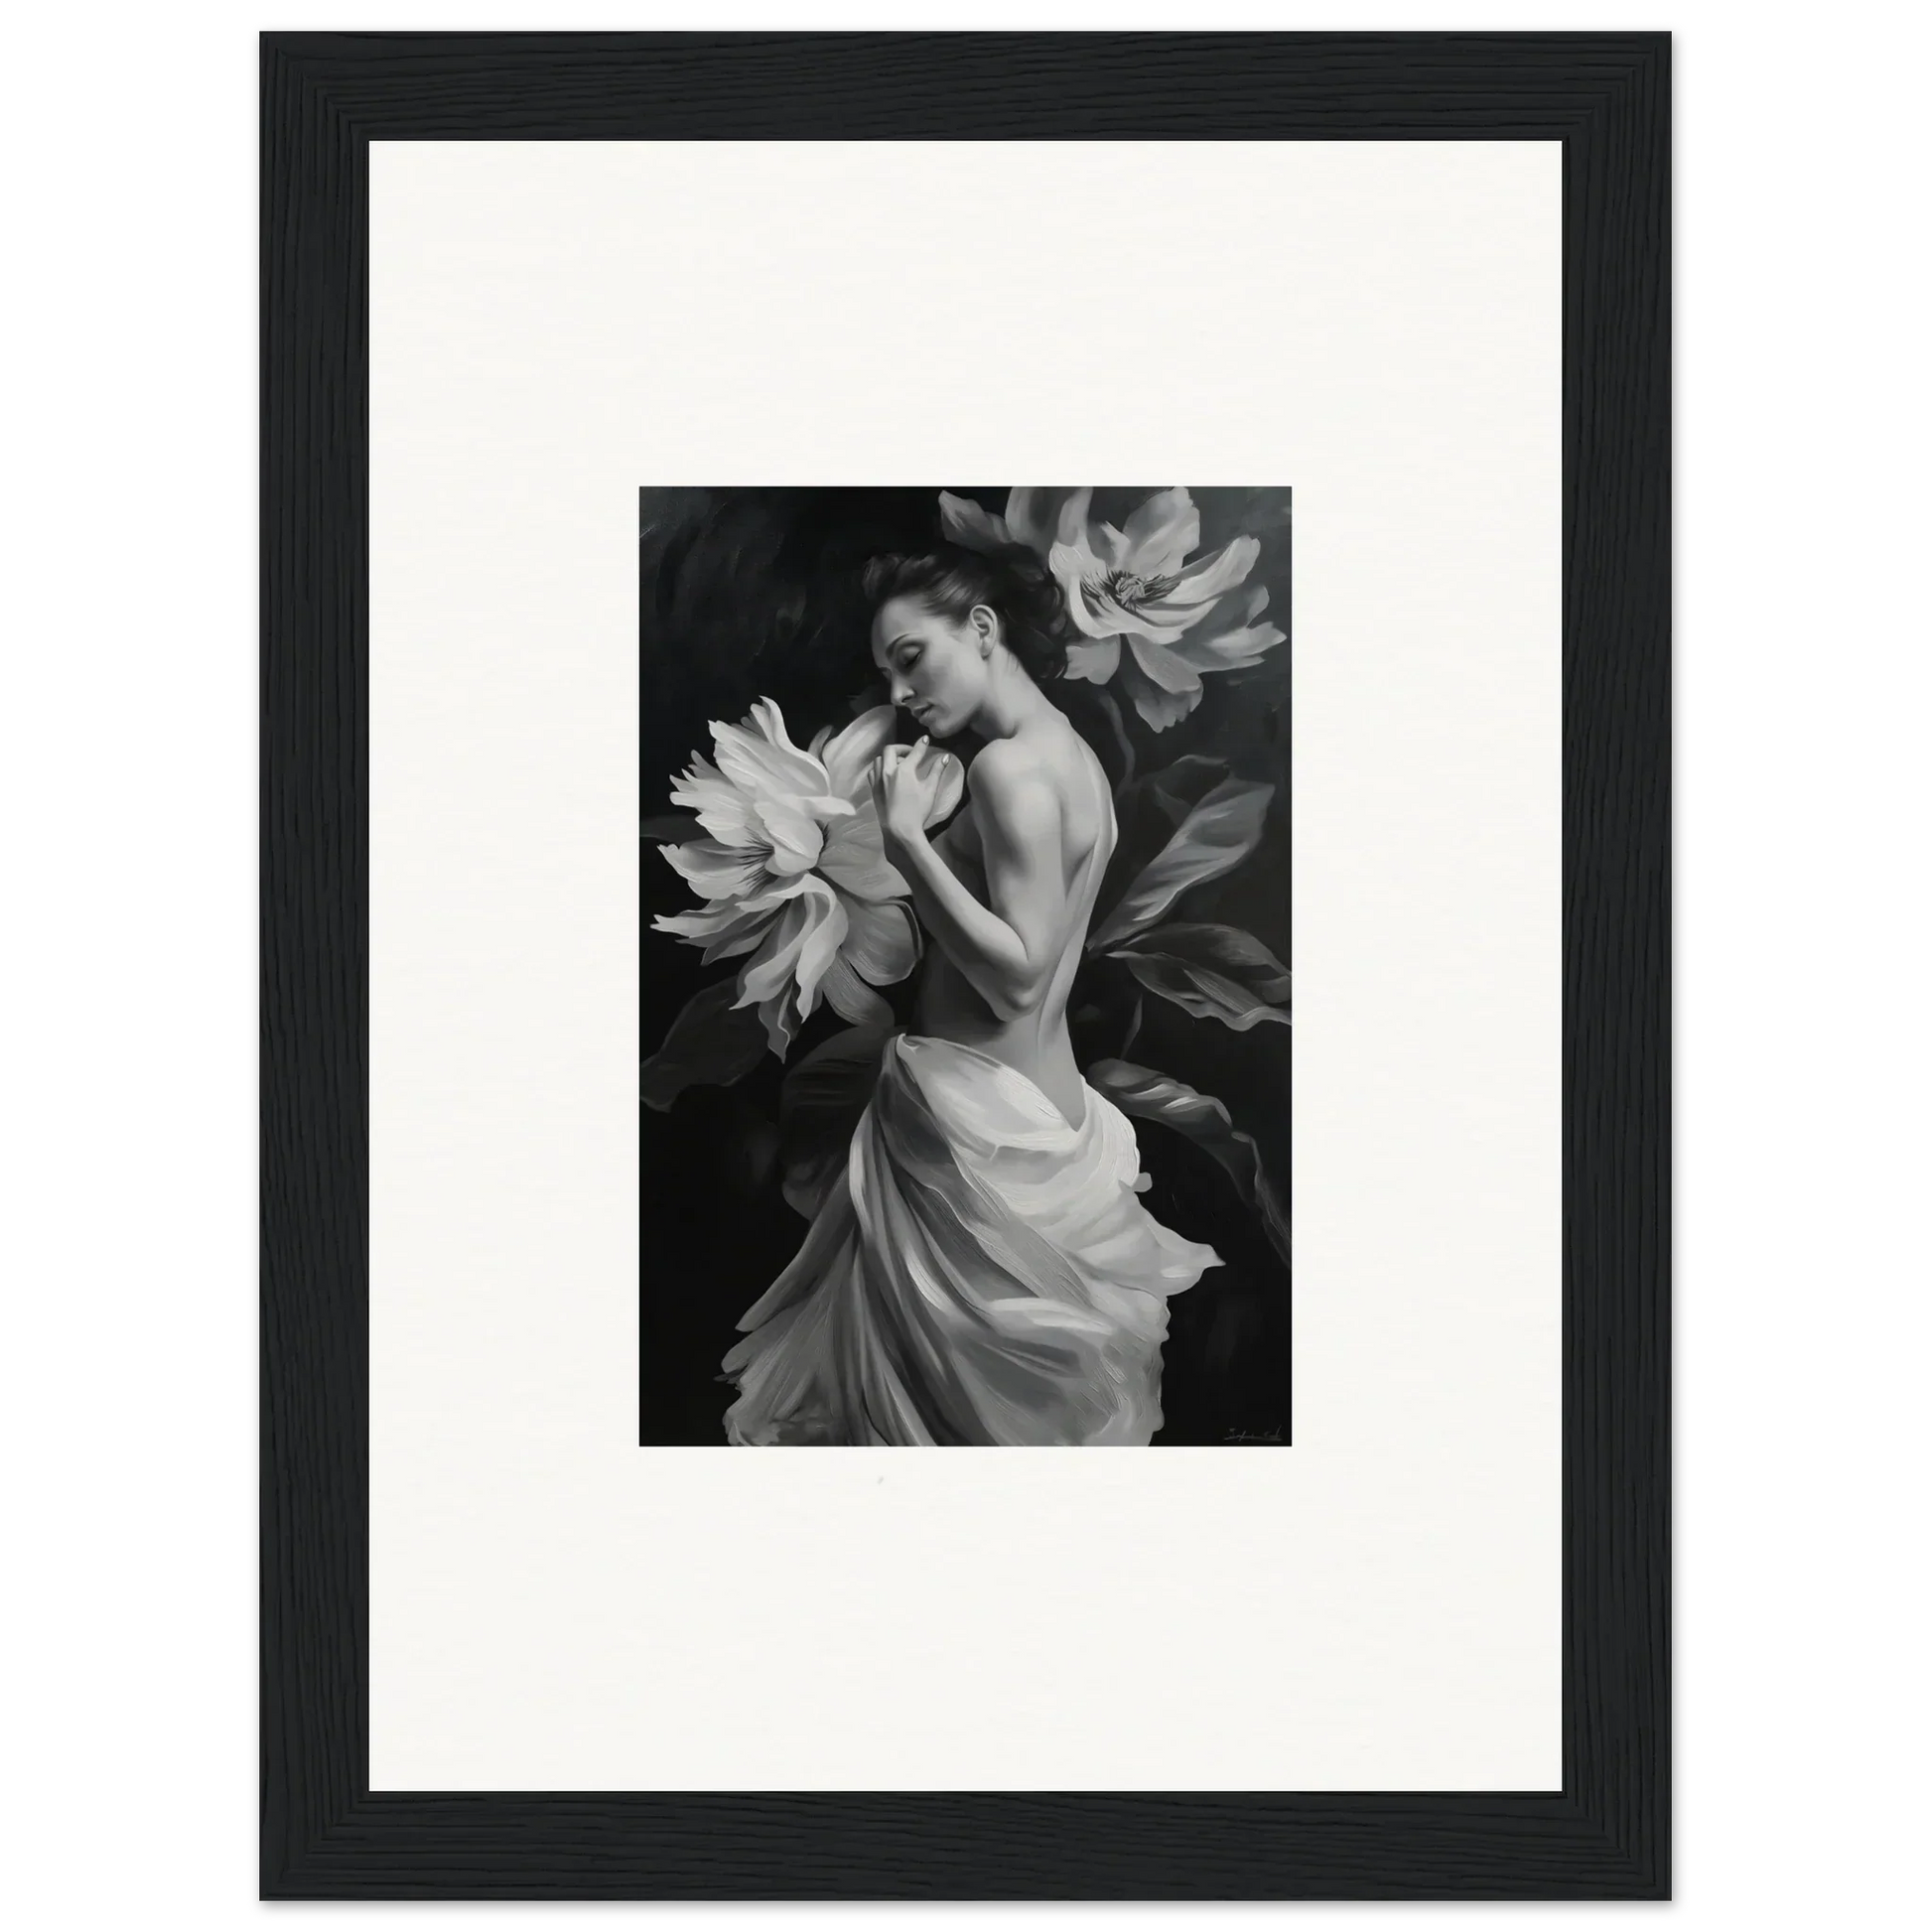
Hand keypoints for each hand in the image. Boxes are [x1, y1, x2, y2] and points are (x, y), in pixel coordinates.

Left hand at [868, 737, 948, 852]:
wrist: (899, 830)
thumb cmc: (917, 811)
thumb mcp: (930, 790)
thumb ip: (936, 771)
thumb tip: (945, 757)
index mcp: (904, 770)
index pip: (914, 752)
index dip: (921, 744)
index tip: (925, 739)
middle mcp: (888, 771)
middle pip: (891, 750)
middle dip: (901, 748)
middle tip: (911, 753)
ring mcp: (878, 780)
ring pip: (879, 759)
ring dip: (888, 757)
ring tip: (898, 763)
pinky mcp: (873, 789)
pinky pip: (873, 771)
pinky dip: (879, 767)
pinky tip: (887, 773)